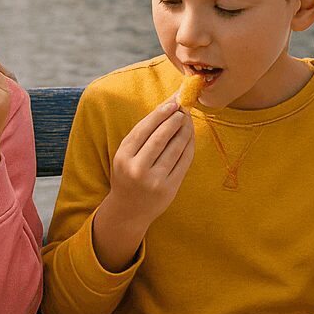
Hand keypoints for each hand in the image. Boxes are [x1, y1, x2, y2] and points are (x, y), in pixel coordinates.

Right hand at [91, 98, 195, 270]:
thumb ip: (142, 136)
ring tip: (188, 120)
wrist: (129, 210)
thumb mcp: (125, 156)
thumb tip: (165, 108)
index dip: (159, 114)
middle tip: (183, 109)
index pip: (143, 130)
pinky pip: (183, 162)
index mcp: (123, 157)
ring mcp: (154, 180)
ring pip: (175, 149)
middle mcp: (137, 168)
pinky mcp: (169, 188)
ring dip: (184, 131)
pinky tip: (190, 137)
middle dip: (174, 120)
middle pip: (160, 138)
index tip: (172, 103)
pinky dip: (189, 146)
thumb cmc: (128, 176)